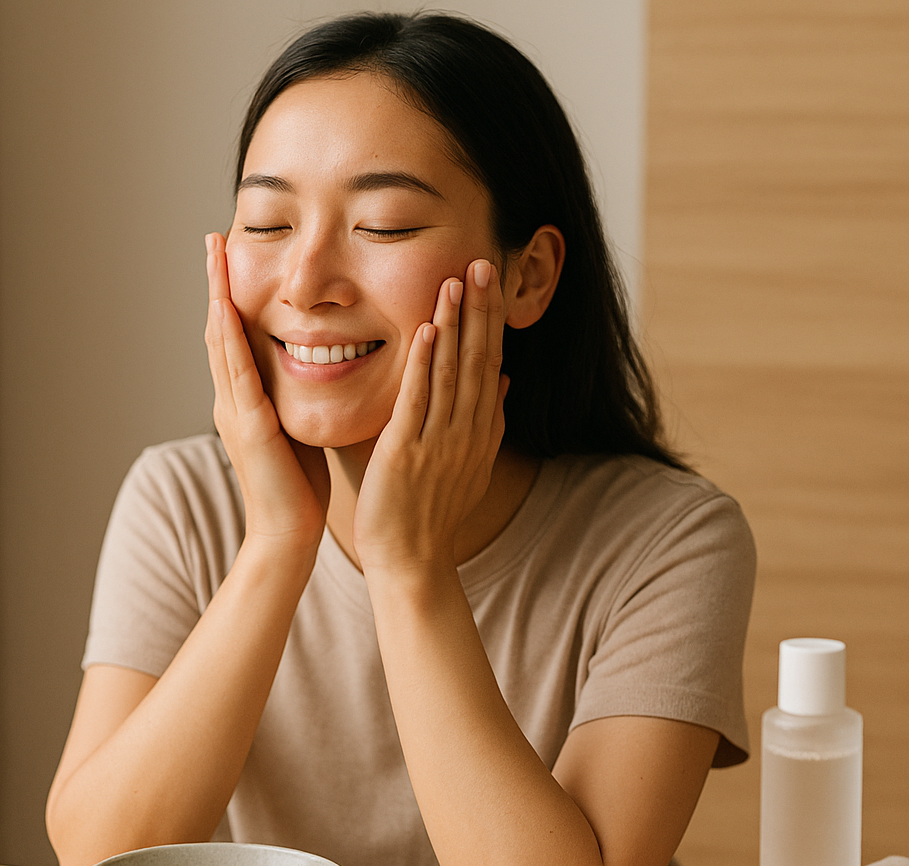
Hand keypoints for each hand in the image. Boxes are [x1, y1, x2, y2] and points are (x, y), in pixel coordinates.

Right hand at [204, 232, 330, 550]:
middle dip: (217, 282)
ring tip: (215, 255)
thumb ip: (298, 397)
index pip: (238, 335)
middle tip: (213, 238)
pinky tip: (227, 307)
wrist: (288, 536)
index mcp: (247, 399)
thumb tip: (320, 365)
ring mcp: (235, 410)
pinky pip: (236, 372)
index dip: (233, 294)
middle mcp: (233, 399)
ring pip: (221, 341)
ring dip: (217, 295)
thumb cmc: (301, 488)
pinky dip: (229, 336)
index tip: (235, 253)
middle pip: (221, 328)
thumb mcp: (298, 427)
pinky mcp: (248, 426)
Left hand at [353, 259, 508, 573]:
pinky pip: (419, 400)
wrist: (413, 560)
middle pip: (478, 359)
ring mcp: (439, 441)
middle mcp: (466, 431)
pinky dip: (424, 364)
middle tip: (484, 262)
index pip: (490, 364)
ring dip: (455, 324)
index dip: (492, 321)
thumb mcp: (469, 465)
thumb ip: (486, 420)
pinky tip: (428, 330)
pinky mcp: (407, 452)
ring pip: (452, 372)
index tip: (493, 282)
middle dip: (482, 310)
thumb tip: (501, 381)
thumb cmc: (431, 514)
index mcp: (480, 431)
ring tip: (457, 280)